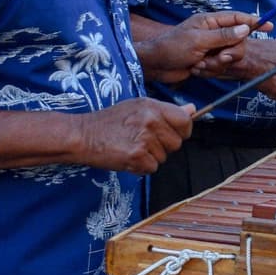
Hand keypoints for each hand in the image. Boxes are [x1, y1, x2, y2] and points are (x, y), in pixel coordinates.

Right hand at [78, 98, 193, 173]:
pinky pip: (151, 168)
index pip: (185, 121)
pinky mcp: (136, 156)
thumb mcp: (138, 107)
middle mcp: (151, 121)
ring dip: (151, 157)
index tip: (173, 134)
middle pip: (176, 143)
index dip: (183, 131)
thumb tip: (193, 110)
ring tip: (132, 147)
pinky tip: (128, 157)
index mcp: (152, 107)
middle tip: (143, 141)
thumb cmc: (109, 122)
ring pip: (164, 157)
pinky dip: (141, 167)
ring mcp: (144, 139)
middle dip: (164, 146)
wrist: (82, 135)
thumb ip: (166, 111)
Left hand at [138, 11, 260, 84]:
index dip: (254, 21)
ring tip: (200, 64)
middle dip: (229, 53)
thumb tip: (245, 28)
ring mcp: (209, 47)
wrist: (155, 65)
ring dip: (216, 63)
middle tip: (220, 58)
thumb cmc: (172, 47)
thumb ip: (224, 35)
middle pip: (236, 41)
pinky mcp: (206, 60)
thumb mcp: (199, 40)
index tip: (269, 26)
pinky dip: (210, 69)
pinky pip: (219, 66)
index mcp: (209, 21)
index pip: (237, 18)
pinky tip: (197, 69)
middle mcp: (211, 33)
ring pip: (228, 56)